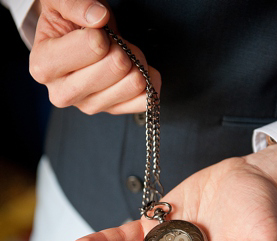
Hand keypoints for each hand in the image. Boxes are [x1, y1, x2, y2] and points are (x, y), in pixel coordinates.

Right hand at [29, 0, 160, 113]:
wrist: (74, 38)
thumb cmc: (68, 21)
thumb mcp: (60, 2)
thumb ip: (73, 4)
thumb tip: (98, 17)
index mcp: (44, 67)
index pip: (96, 47)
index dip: (102, 32)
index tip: (94, 31)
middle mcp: (64, 93)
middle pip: (118, 66)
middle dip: (121, 46)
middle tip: (110, 42)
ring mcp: (90, 106)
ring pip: (135, 82)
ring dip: (135, 60)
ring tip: (118, 53)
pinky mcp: (114, 111)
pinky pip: (146, 98)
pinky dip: (147, 78)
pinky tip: (133, 68)